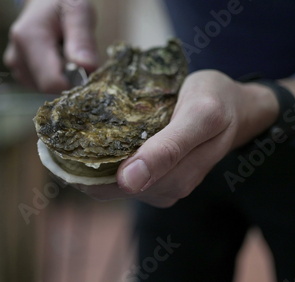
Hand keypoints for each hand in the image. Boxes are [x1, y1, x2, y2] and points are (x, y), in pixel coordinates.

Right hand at [4, 0, 98, 92]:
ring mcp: (15, 67)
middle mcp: (16, 56)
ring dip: (62, 77)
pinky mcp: (19, 73)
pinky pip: (41, 85)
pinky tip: (56, 57)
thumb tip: (87, 68)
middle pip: (49, 87)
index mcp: (28, 39)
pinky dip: (54, 76)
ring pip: (46, 88)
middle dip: (69, 79)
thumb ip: (83, 40)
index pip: (51, 82)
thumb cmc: (64, 3)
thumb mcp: (79, 12)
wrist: (45, 1)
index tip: (87, 68)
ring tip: (65, 51)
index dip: (74, 82)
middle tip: (77, 55)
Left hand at [74, 70, 278, 206]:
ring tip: (73, 140)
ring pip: (115, 183)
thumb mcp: (200, 116)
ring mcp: (164, 185)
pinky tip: (97, 143)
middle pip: (111, 187)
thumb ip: (168, 148)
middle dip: (84, 167)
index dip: (82, 172)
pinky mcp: (160, 178)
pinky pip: (124, 175)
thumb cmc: (218, 101)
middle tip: (61, 140)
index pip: (115, 186)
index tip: (56, 150)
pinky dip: (107, 160)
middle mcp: (167, 188)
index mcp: (175, 176)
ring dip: (92, 165)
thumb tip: (129, 181)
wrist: (237, 106)